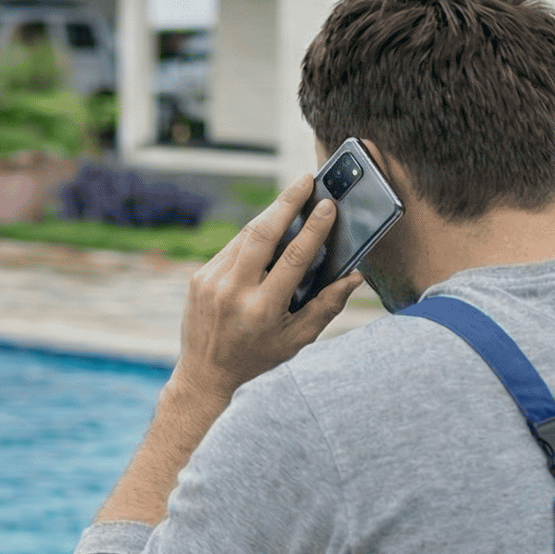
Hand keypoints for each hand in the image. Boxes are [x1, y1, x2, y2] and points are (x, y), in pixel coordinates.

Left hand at [172, 175, 363, 402]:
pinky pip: (232, 247)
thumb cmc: (259, 359)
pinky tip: (269, 225)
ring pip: (246, 235)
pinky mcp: (199, 277)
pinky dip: (252, 235)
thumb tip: (354, 276)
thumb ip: (326, 307)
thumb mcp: (297, 341)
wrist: (206, 375)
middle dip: (287, 201)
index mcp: (262, 310)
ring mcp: (212, 282)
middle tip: (306, 179)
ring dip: (271, 213)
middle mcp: (233, 292)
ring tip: (293, 195)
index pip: (292, 259)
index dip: (312, 230)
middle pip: (263, 234)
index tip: (328, 206)